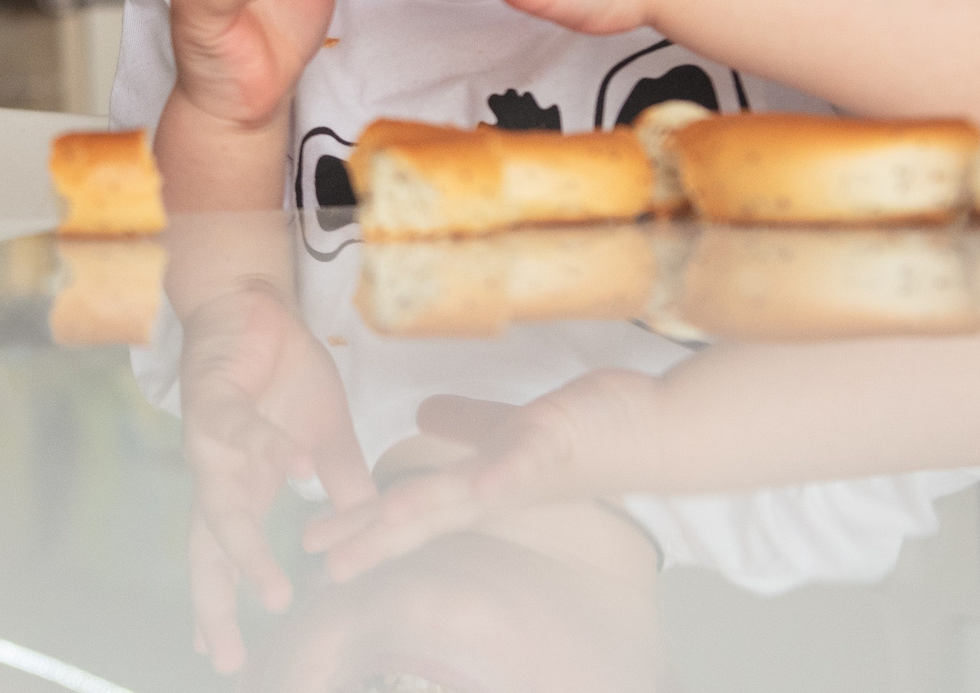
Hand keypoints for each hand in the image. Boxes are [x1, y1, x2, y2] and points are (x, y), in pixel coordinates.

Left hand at [177, 280, 374, 673]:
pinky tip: (301, 466)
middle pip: (208, 547)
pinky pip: (244, 429)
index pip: (223, 555)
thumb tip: (367, 529)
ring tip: (272, 589)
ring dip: (244, 547)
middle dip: (215, 600)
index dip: (219, 602)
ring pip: (221, 503)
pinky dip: (272, 448)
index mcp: (245, 484)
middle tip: (228, 651)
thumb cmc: (281, 370)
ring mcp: (213, 437)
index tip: (220, 656)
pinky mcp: (217, 396)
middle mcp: (221, 470)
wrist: (253, 302)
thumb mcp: (326, 436)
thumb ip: (342, 484)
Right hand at [303, 371, 659, 578]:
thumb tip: (423, 415)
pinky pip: (506, 466)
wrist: (659, 431)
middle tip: (322, 564)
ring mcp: (519, 475)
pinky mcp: (544, 449)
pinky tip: (455, 490)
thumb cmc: (591, 429)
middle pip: (420, 520)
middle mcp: (494, 492)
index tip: (319, 547)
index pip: (412, 512)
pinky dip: (480, 479)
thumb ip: (469, 423)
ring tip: (369, 529)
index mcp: (482, 487)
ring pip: (450, 501)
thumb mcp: (514, 426)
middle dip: (370, 539)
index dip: (365, 528)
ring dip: (408, 516)